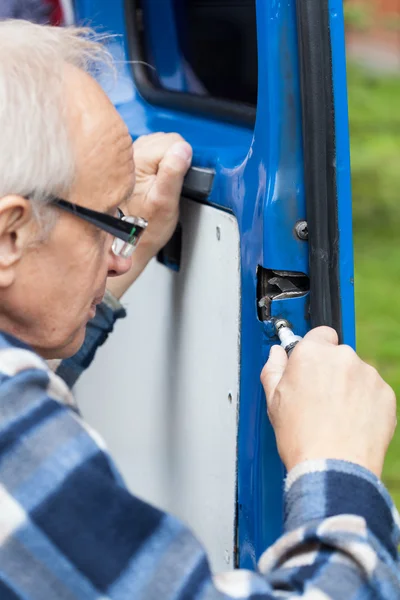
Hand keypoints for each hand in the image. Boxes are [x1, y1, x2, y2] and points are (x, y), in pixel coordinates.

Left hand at [107, 133, 191, 298]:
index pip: (173, 141)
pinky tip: (155, 183)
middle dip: (174, 159)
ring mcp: (129, 159)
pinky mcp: (129, 165)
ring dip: (166, 161)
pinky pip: (150, 154)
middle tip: (169, 185)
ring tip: (162, 186)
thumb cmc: (145, 228)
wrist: (127, 242)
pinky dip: (158, 165)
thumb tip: (183, 149)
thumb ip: (173, 173)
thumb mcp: (165, 202)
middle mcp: (129, 155)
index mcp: (138, 160)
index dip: (183, 159)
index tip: (179, 179)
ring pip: (158, 145)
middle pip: (165, 140)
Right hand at [261, 327, 396, 477]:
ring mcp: (367, 375)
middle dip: (330, 371)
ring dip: (349, 386)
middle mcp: (342, 357)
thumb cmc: (302, 437)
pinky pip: (374, 391)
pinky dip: (365, 402)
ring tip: (335, 415)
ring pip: (357, 373)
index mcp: (311, 354)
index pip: (319, 333)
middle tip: (319, 398)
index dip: (314, 349)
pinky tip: (351, 421)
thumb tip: (276, 355)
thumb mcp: (273, 401)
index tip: (311, 364)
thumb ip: (273, 369)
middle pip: (337, 354)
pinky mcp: (385, 394)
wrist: (333, 467)